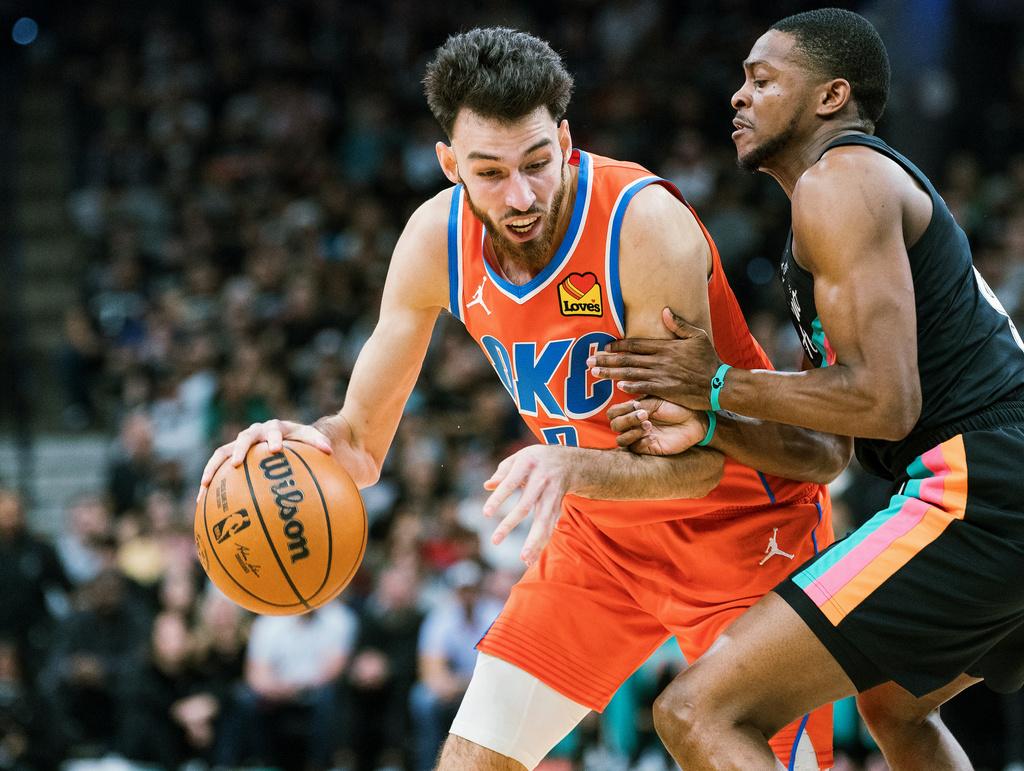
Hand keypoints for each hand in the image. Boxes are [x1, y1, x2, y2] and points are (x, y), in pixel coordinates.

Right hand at [197, 419, 332, 501]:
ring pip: (223, 453)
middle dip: (240, 450)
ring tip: (206, 485)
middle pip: (244, 438)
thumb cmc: (305, 442)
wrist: (292, 438)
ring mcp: (241, 445)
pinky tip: (201, 503)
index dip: (274, 438)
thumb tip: (330, 451)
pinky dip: (209, 483)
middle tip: (238, 463)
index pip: (275, 430)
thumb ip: (320, 443)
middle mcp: (255, 433)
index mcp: (276, 428)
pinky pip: (218, 470)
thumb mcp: (314, 441)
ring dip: (214, 468)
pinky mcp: (232, 458)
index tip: (275, 449)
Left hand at [482, 445, 576, 565]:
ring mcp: (552, 494)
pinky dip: (541, 542)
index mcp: (528, 464)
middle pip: (526, 505)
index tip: (485, 514)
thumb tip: (487, 485)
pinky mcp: (558, 506)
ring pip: (543, 520)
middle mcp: (542, 480)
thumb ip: (503, 471)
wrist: (571, 460)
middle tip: (494, 541)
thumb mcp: (519, 457)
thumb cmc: (536, 459)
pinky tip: (531, 557)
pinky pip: (550, 526)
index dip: (499, 498)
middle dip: (510, 524)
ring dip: (534, 540)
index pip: (510, 483)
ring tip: (523, 558)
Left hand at [587, 307, 723, 409]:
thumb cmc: (708, 360)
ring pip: (631, 373)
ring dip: (611, 373)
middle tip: (588, 361)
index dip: (617, 346)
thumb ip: (679, 324)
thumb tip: (665, 311)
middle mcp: (660, 360)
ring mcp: (662, 376)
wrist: (720, 384)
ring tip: (595, 373)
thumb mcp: (697, 337)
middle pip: (627, 359)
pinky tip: (618, 386)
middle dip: (606, 360)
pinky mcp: (666, 391)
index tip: (603, 347)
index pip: (635, 344)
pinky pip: (644, 388)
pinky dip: (631, 386)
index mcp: (665, 347)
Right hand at [607, 398, 707, 454]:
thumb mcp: (656, 401)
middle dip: (627, 420)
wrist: (694, 420)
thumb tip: (624, 401)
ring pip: (621, 440)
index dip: (621, 410)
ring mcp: (640, 437)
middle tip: (644, 415)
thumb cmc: (676, 407)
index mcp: (633, 411)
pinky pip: (635, 448)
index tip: (637, 405)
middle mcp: (633, 425)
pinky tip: (653, 437)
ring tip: (648, 426)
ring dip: (632, 432)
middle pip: (614, 426)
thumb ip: (640, 404)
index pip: (613, 413)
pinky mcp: (648, 448)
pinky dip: (641, 442)